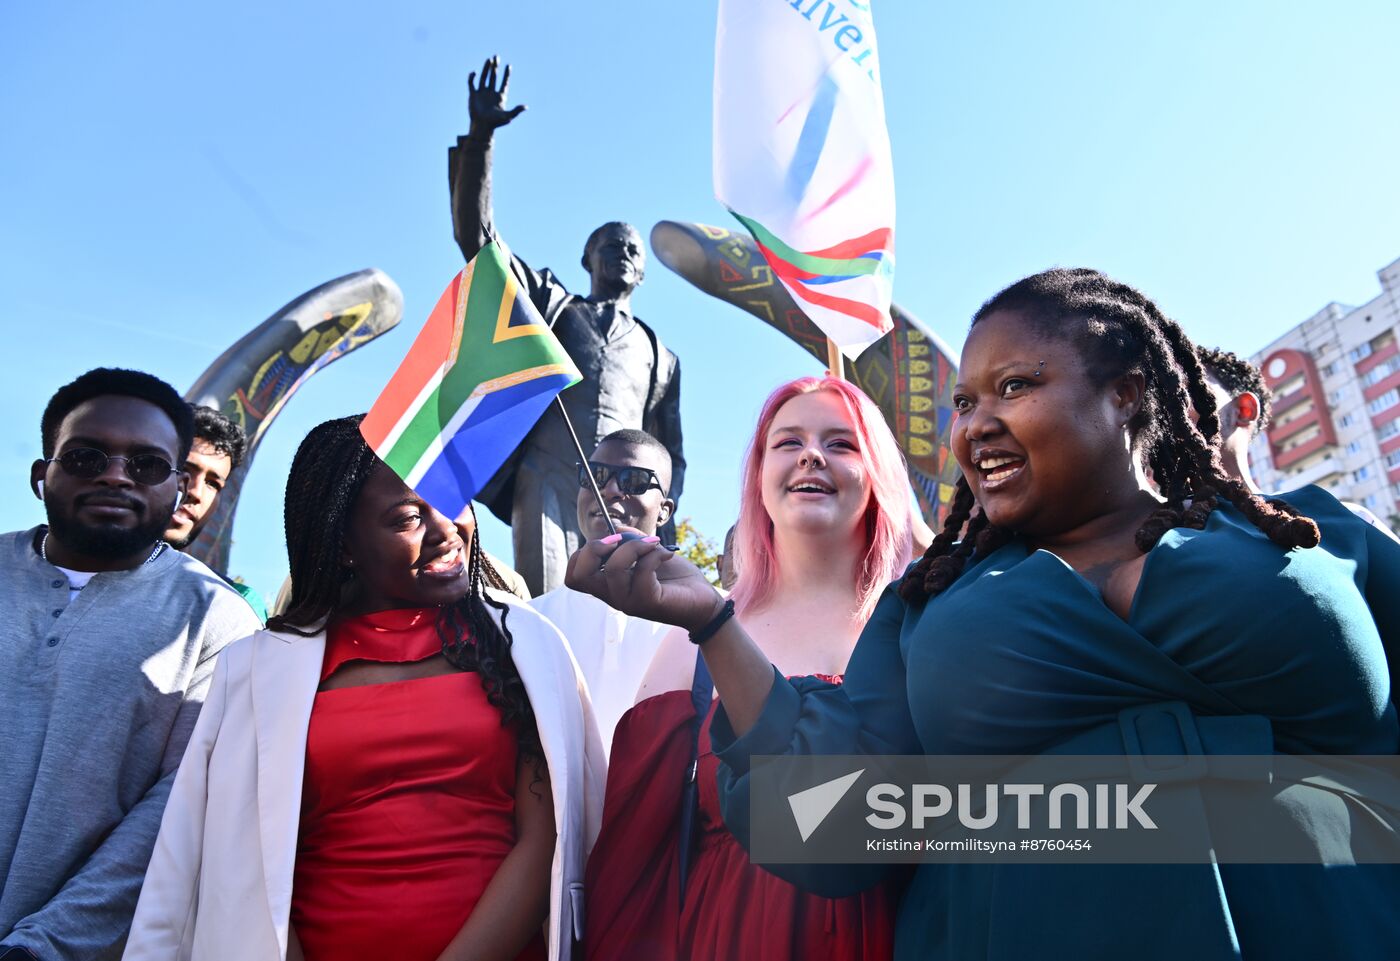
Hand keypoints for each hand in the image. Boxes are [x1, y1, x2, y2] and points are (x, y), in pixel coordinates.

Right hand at [468, 56, 525, 135]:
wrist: (482, 126)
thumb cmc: (495, 123)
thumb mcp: (508, 116)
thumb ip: (516, 111)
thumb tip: (526, 107)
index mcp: (500, 96)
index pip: (504, 83)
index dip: (506, 74)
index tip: (509, 66)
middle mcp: (491, 93)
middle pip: (494, 77)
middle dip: (495, 67)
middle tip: (496, 56)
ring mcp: (482, 93)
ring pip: (484, 77)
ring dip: (486, 69)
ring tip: (488, 59)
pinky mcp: (473, 95)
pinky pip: (471, 83)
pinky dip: (472, 77)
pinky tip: (474, 73)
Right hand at [566, 528, 724, 632]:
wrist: (703, 600)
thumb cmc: (675, 578)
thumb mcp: (647, 553)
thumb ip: (629, 541)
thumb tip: (614, 529)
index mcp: (609, 585)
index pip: (574, 575)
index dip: (583, 553)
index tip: (611, 541)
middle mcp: (614, 596)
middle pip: (578, 576)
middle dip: (594, 548)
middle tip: (619, 541)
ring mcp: (629, 602)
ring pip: (613, 570)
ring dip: (634, 547)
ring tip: (654, 545)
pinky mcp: (648, 603)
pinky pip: (643, 571)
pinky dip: (656, 554)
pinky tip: (668, 555)